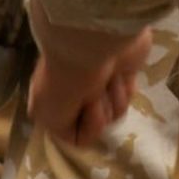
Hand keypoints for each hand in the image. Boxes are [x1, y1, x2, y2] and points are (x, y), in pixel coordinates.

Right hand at [28, 29, 151, 146]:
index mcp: (55, 102)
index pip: (75, 134)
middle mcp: (76, 95)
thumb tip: (80, 129)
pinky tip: (119, 74)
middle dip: (99, 112)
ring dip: (112, 98)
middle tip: (93, 92)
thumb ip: (62, 132)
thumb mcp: (49, 117)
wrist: (91, 44)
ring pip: (115, 113)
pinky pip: (128, 97)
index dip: (83, 128)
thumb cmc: (66, 81)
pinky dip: (124, 87)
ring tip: (106, 79)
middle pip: (97, 125)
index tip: (81, 109)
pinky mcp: (121, 73)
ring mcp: (99, 84)